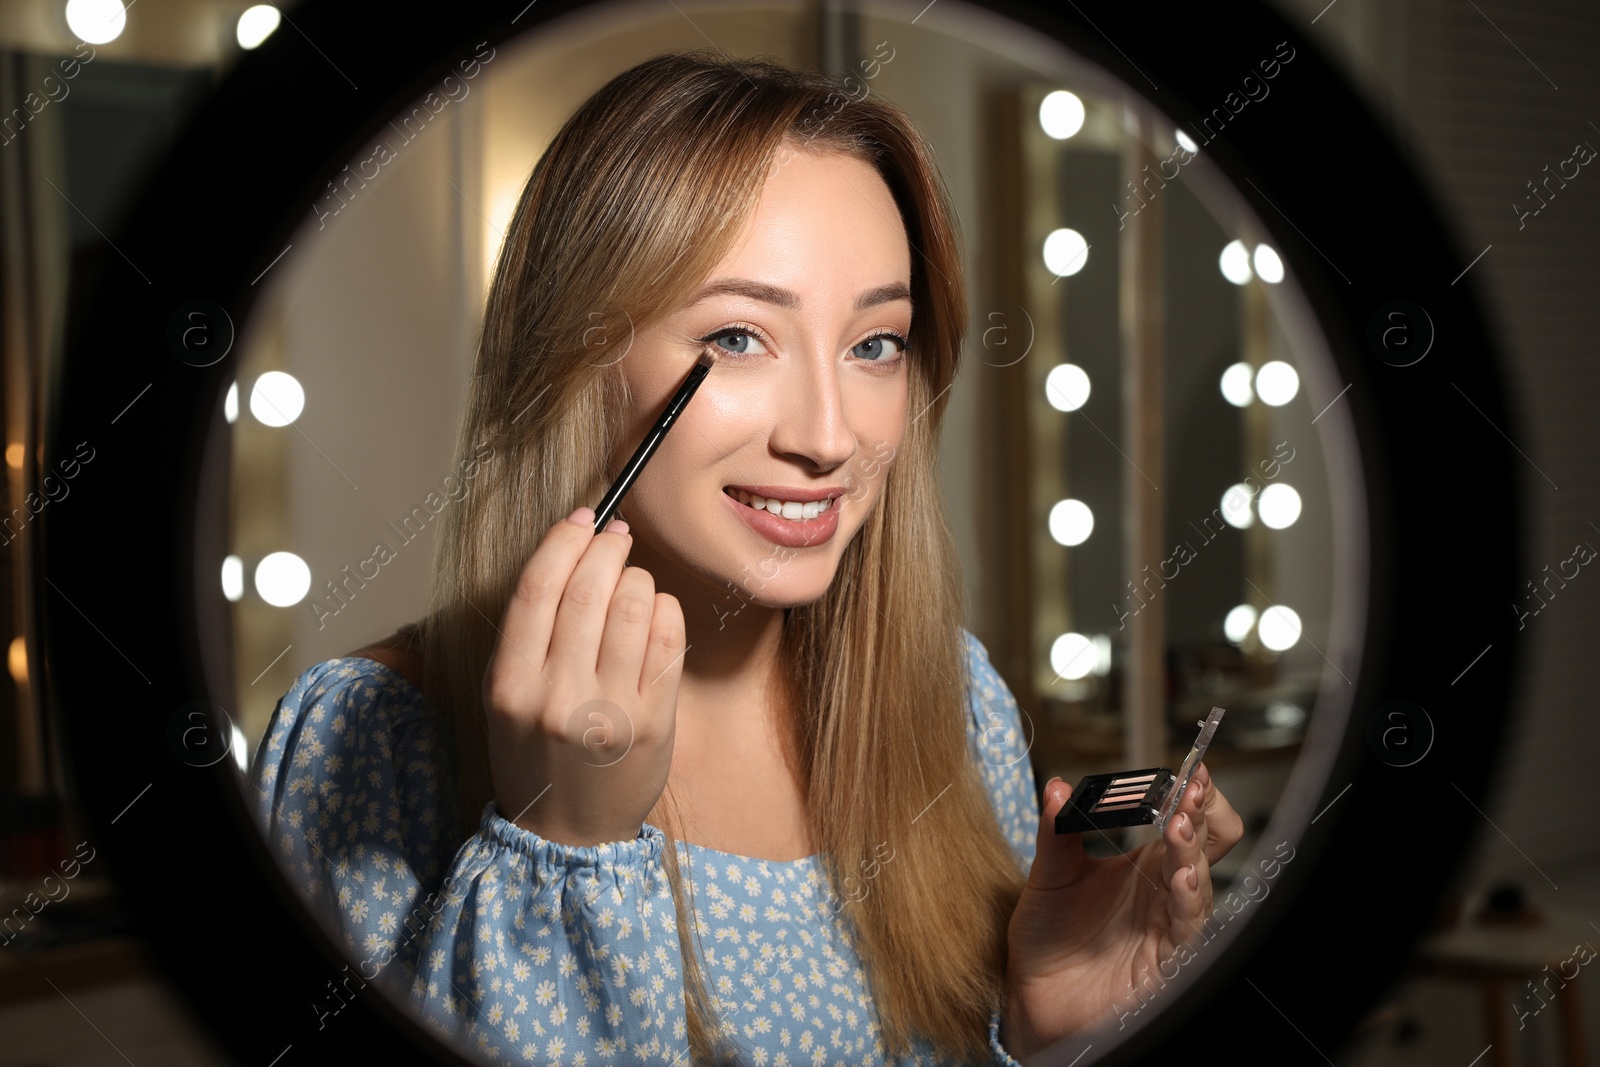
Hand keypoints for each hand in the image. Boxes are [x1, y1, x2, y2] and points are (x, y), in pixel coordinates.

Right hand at [482, 506, 686, 846]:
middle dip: (607, 548)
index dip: (563, 540)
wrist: (568, 834)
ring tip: (632, 583)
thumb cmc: (536, 754)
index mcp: (509, 685)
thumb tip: (573, 550)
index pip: (536, 589)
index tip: (583, 519)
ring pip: (634, 606)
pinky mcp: (654, 724)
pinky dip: (665, 610)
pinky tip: (654, 614)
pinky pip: (668, 638)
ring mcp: (609, 712)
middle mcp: (556, 697)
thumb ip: (530, 634)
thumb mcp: (506, 698)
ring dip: (638, 579)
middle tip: (617, 535)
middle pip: (588, 590)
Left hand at [1001, 763, 1243, 1055]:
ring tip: (1179, 825)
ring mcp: (1167, 926)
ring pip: (1201, 882)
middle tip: (1191, 789)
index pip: (1187, 821)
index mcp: (1145, 864)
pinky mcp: (1165, 961)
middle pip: (1205, 845)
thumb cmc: (1048, 938)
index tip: (1190, 769)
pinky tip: (1182, 877)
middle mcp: (1163, 892)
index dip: (1193, 794)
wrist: (1032, 997)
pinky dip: (1189, 900)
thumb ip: (1055, 831)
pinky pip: (1188, 929)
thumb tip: (1056, 788)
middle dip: (1202, 813)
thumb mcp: (1047, 876)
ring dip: (1193, 851)